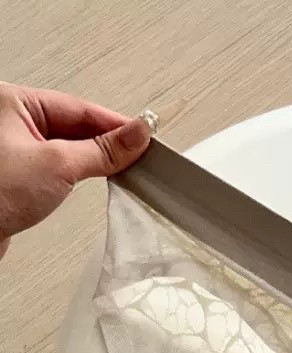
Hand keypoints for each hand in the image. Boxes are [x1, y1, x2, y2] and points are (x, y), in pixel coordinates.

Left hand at [0, 83, 150, 257]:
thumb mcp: (58, 165)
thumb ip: (102, 150)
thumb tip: (136, 134)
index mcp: (12, 100)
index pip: (79, 108)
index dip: (116, 124)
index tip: (146, 137)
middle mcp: (10, 120)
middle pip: (76, 127)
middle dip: (108, 143)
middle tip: (140, 158)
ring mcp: (13, 149)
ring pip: (69, 148)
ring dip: (95, 160)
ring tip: (123, 170)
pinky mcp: (18, 175)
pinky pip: (59, 167)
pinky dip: (80, 174)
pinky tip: (97, 180)